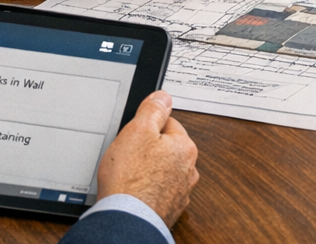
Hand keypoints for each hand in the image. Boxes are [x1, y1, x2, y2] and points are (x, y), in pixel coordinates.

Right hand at [97, 91, 198, 228]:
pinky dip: (146, 189)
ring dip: (148, 171)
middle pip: (165, 148)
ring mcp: (180, 191)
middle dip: (147, 150)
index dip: (146, 127)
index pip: (167, 124)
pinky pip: (157, 190)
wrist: (127, 219)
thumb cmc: (131, 180)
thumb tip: (163, 97)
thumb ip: (152, 110)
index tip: (135, 134)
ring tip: (129, 175)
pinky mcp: (168, 207)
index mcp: (185, 147)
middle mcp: (188, 169)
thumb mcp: (137, 131)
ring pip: (161, 170)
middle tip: (129, 156)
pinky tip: (133, 191)